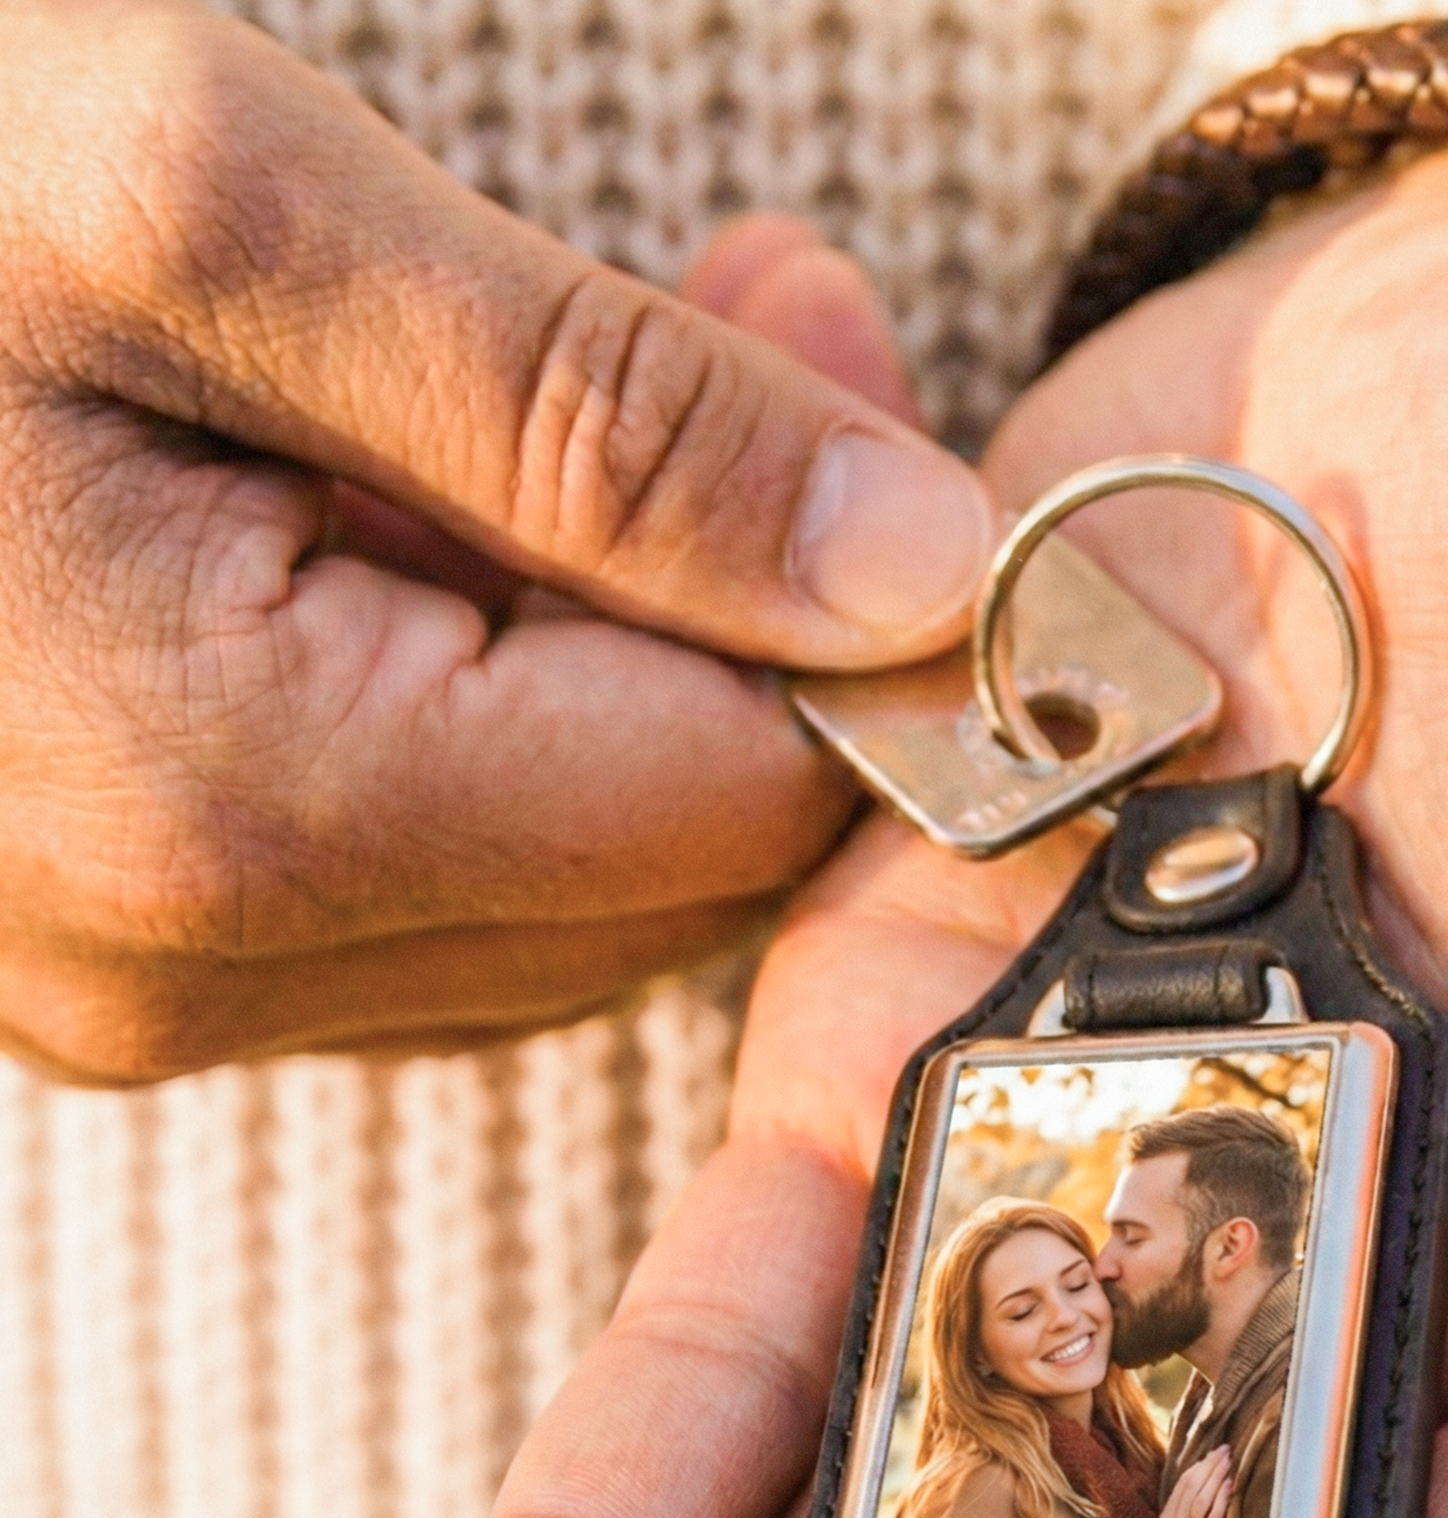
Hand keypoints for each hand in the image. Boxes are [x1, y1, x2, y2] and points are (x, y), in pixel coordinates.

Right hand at [0, 0, 991, 1080]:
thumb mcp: (214, 206)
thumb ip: (609, 417)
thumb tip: (919, 570)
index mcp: (243, 809)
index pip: (740, 795)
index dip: (846, 605)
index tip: (840, 378)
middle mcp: (199, 964)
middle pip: (668, 850)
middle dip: (751, 604)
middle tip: (750, 329)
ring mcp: (150, 981)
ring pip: (566, 870)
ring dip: (628, 637)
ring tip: (555, 395)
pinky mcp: (128, 937)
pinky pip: (434, 872)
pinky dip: (500, 697)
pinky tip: (433, 519)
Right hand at [1151, 1446, 1230, 1517]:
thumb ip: (1182, 1514)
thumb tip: (1200, 1488)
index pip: (1182, 1484)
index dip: (1198, 1466)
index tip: (1212, 1453)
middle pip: (1192, 1486)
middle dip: (1209, 1465)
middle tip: (1224, 1450)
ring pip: (1201, 1498)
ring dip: (1216, 1476)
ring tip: (1228, 1461)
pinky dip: (1221, 1499)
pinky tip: (1229, 1485)